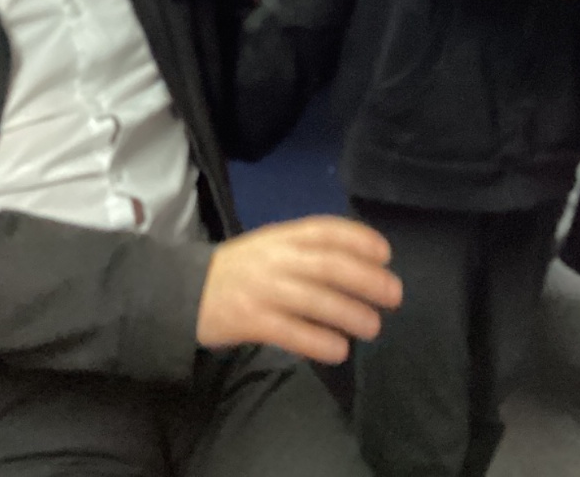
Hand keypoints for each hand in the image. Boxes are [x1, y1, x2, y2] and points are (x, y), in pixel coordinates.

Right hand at [196, 216, 403, 364]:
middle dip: (366, 279)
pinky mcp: (249, 321)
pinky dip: (319, 342)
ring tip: (373, 326)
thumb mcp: (270, 247)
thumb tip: (362, 264)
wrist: (185, 290)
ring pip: (314, 300)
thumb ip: (306, 250)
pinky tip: (339, 350)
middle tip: (394, 295)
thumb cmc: (240, 270)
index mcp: (281, 236)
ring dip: (349, 313)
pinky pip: (291, 332)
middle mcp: (274, 259)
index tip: (385, 254)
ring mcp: (261, 290)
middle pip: (327, 265)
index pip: (325, 230)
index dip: (358, 239)